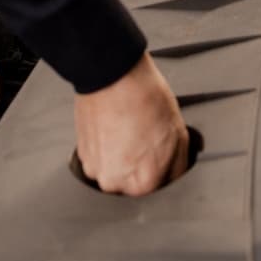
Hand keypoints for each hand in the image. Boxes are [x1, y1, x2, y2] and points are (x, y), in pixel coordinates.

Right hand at [73, 52, 187, 195]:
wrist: (111, 72)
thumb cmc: (143, 95)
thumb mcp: (177, 131)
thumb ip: (177, 162)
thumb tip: (176, 173)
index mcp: (144, 182)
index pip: (162, 188)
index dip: (166, 167)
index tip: (163, 152)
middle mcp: (116, 183)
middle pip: (136, 182)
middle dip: (143, 164)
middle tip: (146, 137)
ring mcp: (96, 169)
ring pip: (117, 171)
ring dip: (123, 157)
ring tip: (129, 129)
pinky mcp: (82, 154)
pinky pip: (100, 159)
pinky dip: (107, 148)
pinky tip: (115, 127)